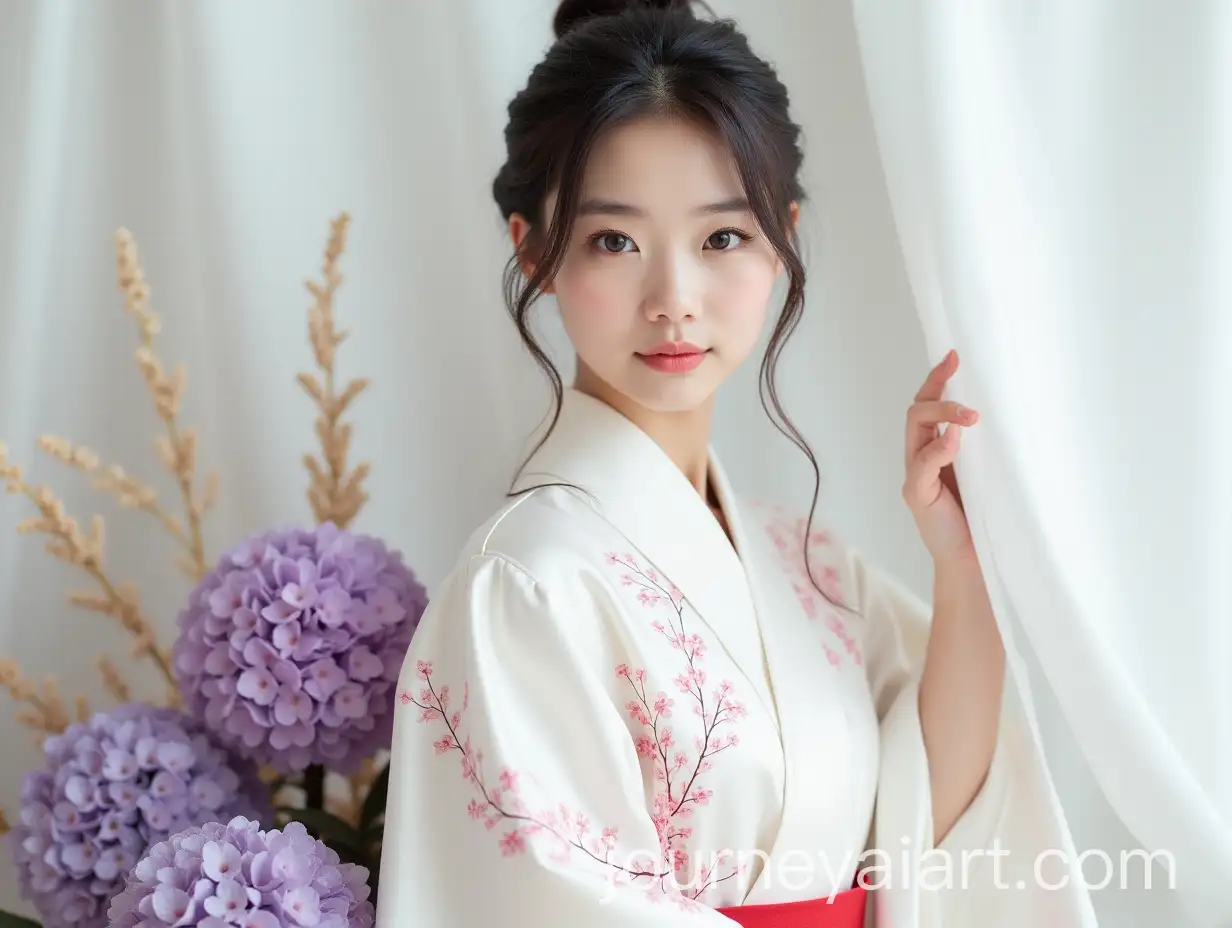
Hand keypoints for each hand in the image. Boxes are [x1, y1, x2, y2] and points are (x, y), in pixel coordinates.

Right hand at [903, 349, 977, 564]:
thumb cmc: (985, 518)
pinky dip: (938, 449)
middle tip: (961, 374)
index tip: (956, 355)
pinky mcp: (917, 494)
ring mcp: (917, 475)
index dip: (939, 379)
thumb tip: (1013, 408)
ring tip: (969, 415)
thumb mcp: (990, 472)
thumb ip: (988, 446)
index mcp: (936, 449)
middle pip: (917, 409)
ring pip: (915, 428)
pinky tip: (955, 442)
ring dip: (941, 413)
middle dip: (937, 389)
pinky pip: (922, 464)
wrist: (975, 561)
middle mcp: (921, 456)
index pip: (930, 404)